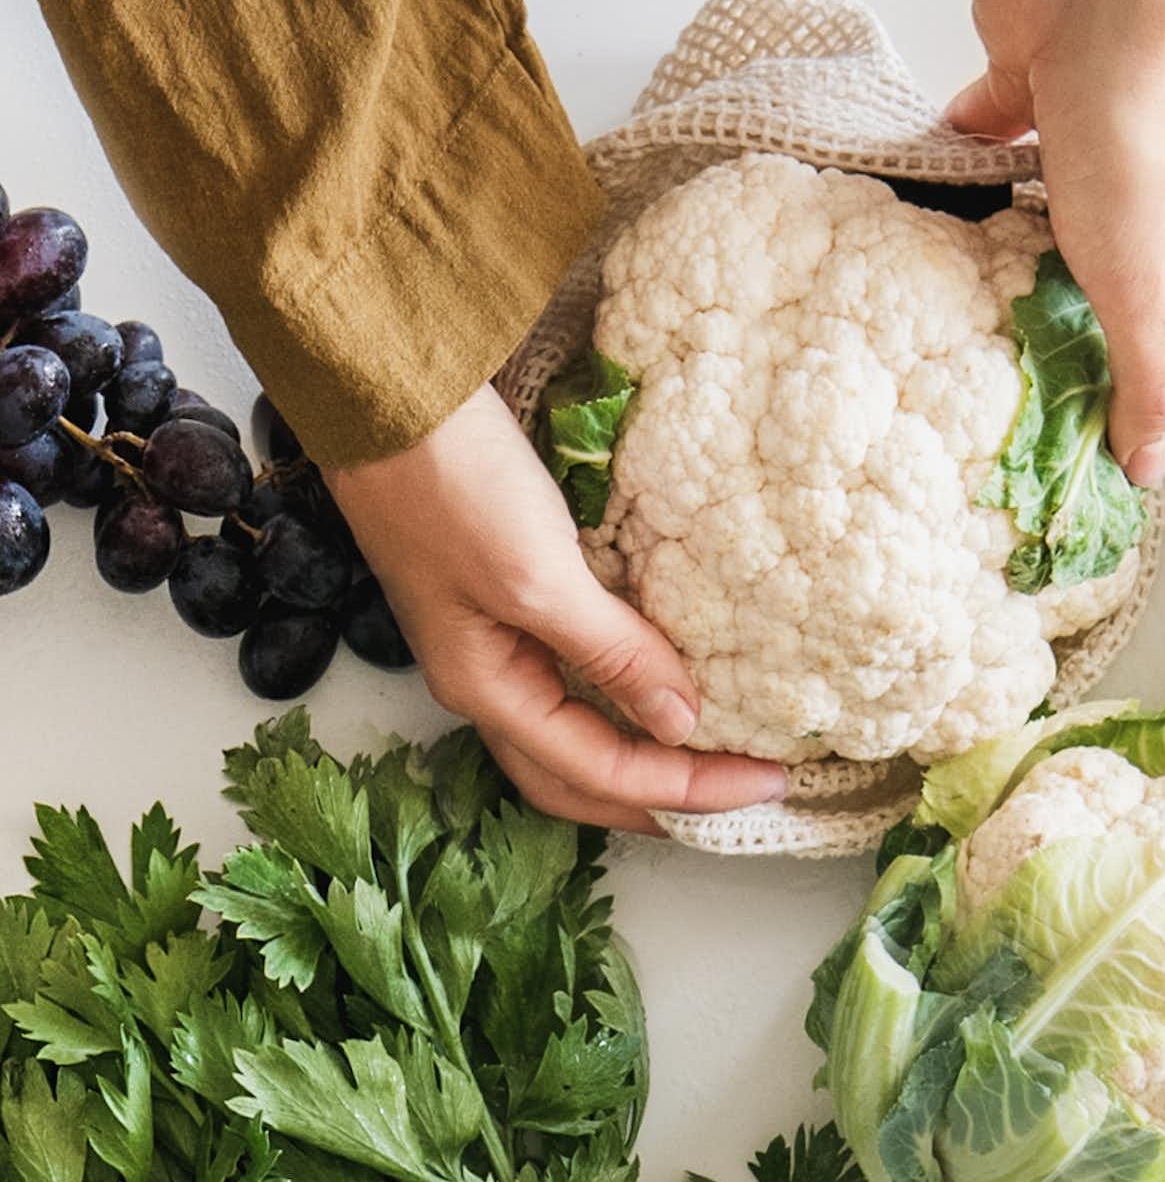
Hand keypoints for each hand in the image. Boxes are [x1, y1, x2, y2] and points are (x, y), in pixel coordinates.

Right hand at [321, 387, 785, 832]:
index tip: (766, 780)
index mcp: (486, 689)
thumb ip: (612, 654)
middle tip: (744, 793)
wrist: (381, 383)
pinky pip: (579, 671)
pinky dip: (629, 692)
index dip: (685, 789)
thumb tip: (680, 724)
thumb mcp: (538, 577)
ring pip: (579, 730)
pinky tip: (671, 681)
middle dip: (660, 798)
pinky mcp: (509, 595)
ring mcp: (494, 638)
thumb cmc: (446, 479)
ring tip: (716, 754)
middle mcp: (487, 679)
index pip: (599, 774)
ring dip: (644, 752)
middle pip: (580, 776)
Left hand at [952, 0, 1164, 484]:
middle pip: (1123, 313)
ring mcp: (1092, 163)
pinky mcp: (1035, 108)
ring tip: (973, 342)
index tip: (1121, 478)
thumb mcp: (1145, 291)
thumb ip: (1146, 381)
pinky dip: (974, 192)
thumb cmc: (1135, 139)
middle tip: (1031, 424)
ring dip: (1023, 288)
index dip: (1164, 425)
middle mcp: (1150, 220)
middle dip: (1086, 367)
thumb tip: (1145, 472)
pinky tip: (936, 223)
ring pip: (1058, 245)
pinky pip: (1001, 164)